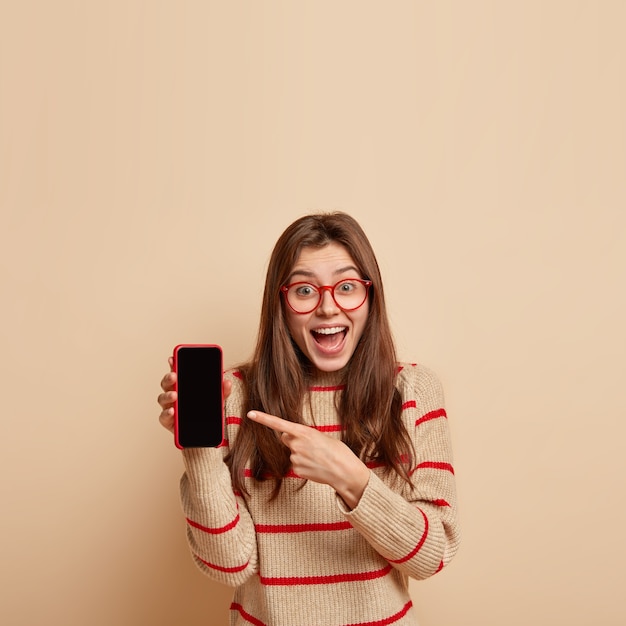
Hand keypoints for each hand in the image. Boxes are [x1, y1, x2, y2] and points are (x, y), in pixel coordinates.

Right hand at [158, 357, 231, 433]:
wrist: (206, 433)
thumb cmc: (208, 412)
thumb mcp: (218, 400)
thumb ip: (222, 391)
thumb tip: (227, 381)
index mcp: (183, 386)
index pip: (176, 372)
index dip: (173, 364)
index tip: (173, 358)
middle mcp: (174, 395)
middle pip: (166, 383)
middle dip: (169, 378)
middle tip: (174, 375)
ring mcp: (169, 407)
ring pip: (162, 398)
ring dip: (167, 395)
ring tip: (174, 395)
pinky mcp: (169, 422)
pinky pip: (164, 417)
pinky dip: (166, 413)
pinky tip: (172, 411)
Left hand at [247, 410, 369, 508]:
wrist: (345, 472)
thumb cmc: (338, 452)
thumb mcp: (322, 437)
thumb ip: (303, 435)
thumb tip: (289, 437)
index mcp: (304, 432)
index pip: (279, 423)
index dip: (263, 418)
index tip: (250, 414)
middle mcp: (297, 444)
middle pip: (286, 438)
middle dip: (294, 440)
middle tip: (313, 446)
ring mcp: (296, 458)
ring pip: (292, 453)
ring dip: (302, 454)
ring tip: (318, 457)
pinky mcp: (297, 470)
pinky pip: (296, 465)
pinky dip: (304, 465)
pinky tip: (316, 466)